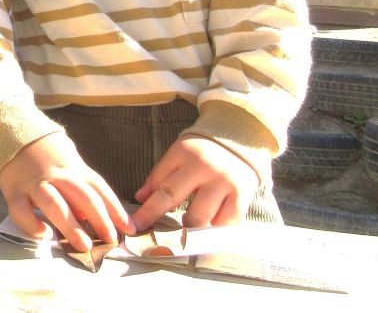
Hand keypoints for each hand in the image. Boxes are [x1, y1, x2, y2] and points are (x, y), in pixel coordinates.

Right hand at [0, 132, 131, 252]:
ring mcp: (34, 182)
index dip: (115, 209)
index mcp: (73, 167)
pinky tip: (44, 235)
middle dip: (100, 219)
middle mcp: (56, 175)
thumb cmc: (46, 153)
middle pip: (82, 196)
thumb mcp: (68, 161)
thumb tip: (91, 216)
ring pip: (55, 204)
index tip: (128, 228)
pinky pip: (21, 210)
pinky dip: (32, 224)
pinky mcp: (13, 190)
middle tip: (111, 239)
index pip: (99, 188)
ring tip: (84, 245)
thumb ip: (80, 186)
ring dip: (71, 226)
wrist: (12, 131)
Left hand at [132, 135, 258, 230]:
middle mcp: (204, 167)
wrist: (239, 140)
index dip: (146, 210)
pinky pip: (225, 223)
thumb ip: (159, 176)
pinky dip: (215, 231)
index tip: (134, 226)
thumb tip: (141, 198)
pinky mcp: (243, 195)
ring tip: (186, 227)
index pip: (159, 185)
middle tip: (156, 237)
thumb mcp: (177, 155)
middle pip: (177, 200)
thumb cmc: (201, 152)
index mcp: (183, 154)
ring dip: (189, 229)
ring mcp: (224, 181)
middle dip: (161, 220)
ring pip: (201, 217)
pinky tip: (209, 228)